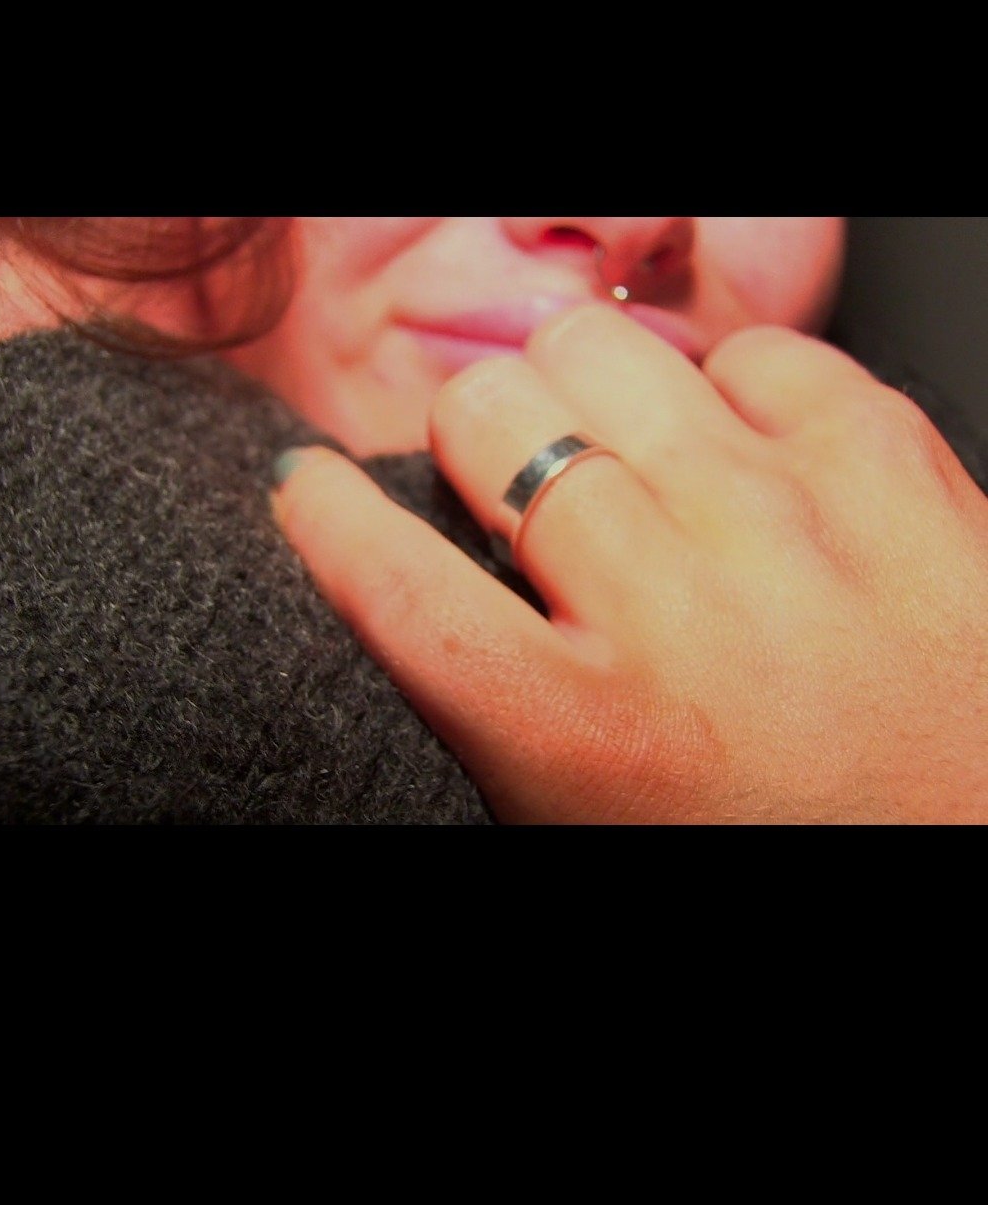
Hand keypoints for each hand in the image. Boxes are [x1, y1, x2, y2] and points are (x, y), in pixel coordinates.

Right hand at [270, 305, 987, 822]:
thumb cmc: (794, 847)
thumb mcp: (597, 822)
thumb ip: (503, 707)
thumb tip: (431, 581)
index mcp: (583, 739)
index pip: (391, 582)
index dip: (325, 513)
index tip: (307, 484)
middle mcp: (677, 615)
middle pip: (489, 420)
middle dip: (477, 440)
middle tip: (517, 485)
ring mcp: (791, 528)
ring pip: (603, 356)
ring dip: (583, 397)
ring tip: (621, 451)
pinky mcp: (896, 475)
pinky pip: (759, 357)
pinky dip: (733, 394)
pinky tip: (748, 459)